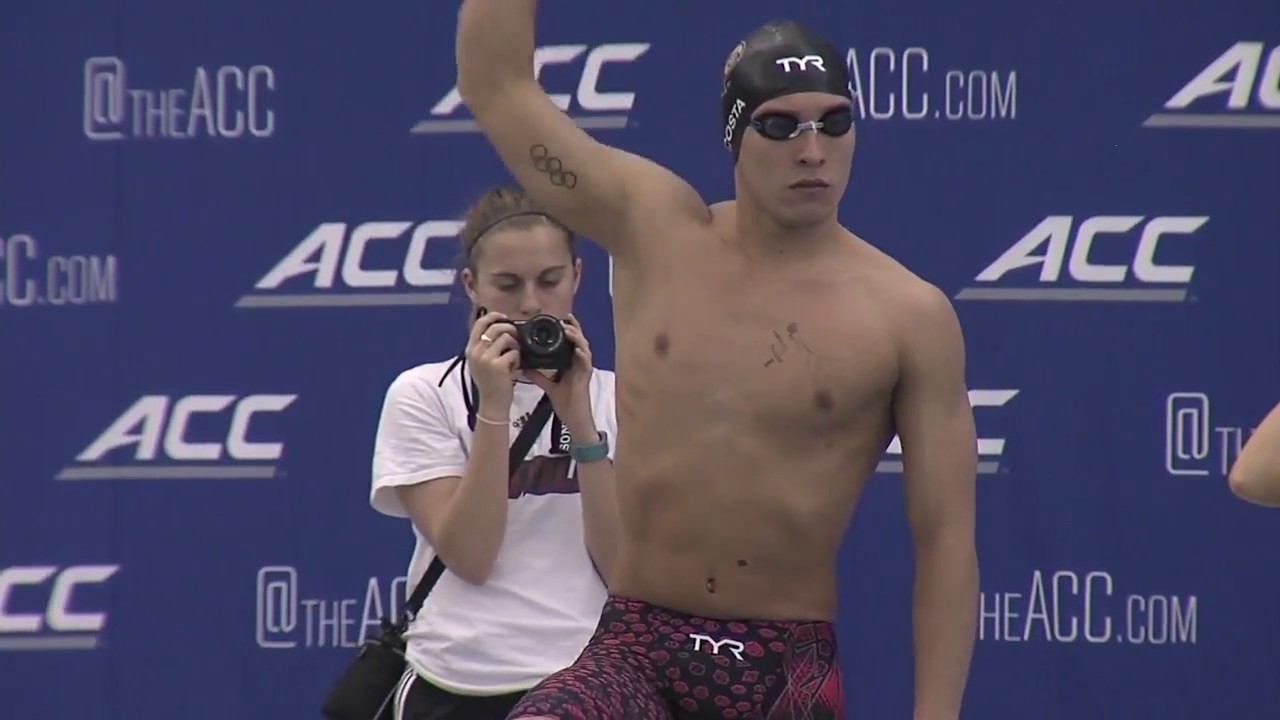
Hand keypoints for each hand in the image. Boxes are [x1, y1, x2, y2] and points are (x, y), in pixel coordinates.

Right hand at [466, 311, 520, 411]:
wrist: (491, 404)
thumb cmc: (489, 383)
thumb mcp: (480, 363)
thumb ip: (485, 347)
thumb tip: (499, 328)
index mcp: (470, 349)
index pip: (480, 323)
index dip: (494, 316)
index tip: (504, 318)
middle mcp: (476, 352)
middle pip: (496, 327)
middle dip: (511, 330)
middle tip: (516, 339)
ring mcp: (486, 358)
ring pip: (507, 338)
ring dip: (515, 346)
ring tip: (514, 357)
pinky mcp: (498, 366)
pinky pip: (514, 352)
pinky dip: (517, 360)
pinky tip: (514, 369)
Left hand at [522, 315, 596, 436]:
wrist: (573, 417)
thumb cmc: (564, 402)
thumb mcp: (548, 386)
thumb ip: (538, 376)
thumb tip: (524, 368)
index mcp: (571, 363)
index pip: (571, 343)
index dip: (568, 330)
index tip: (559, 321)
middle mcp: (579, 363)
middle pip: (579, 341)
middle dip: (574, 328)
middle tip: (566, 318)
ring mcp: (584, 369)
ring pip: (584, 347)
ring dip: (577, 338)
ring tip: (568, 329)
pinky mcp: (586, 376)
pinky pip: (586, 362)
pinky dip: (582, 354)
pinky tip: (577, 349)